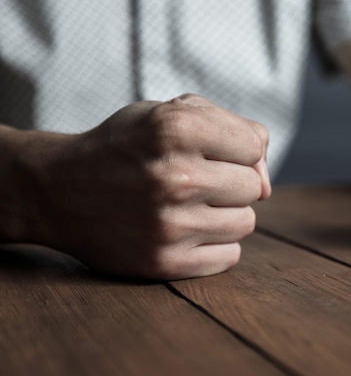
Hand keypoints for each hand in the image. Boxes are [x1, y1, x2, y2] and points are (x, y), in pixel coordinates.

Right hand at [29, 94, 270, 278]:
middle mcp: (173, 178)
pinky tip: (184, 230)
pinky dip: (215, 244)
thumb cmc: (126, 148)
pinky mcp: (164, 262)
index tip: (210, 152)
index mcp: (174, 130)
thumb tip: (268, 183)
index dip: (236, 148)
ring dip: (225, 213)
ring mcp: (169, 225)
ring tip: (188, 205)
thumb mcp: (168, 113)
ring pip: (246, 223)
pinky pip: (229, 256)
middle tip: (194, 180)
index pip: (254, 145)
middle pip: (254, 187)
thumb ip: (232, 128)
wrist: (58, 191)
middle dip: (230, 181)